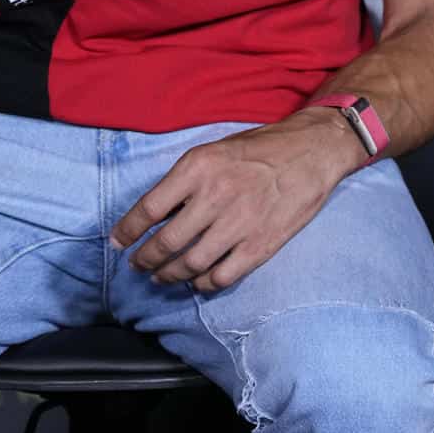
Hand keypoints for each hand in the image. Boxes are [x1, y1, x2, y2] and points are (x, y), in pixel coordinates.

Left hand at [109, 111, 365, 292]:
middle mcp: (216, 195)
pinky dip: (203, 284)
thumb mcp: (216, 150)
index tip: (118, 242)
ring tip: (163, 276)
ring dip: (169, 276)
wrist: (315, 151)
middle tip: (139, 265)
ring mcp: (240, 223)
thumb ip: (186, 180)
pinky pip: (221, 276)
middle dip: (145, 260)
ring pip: (189, 264)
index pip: (148, 209)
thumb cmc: (263, 149)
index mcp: (199, 167)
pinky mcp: (261, 244)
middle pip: (165, 242)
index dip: (127, 232)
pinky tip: (198, 280)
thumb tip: (156, 215)